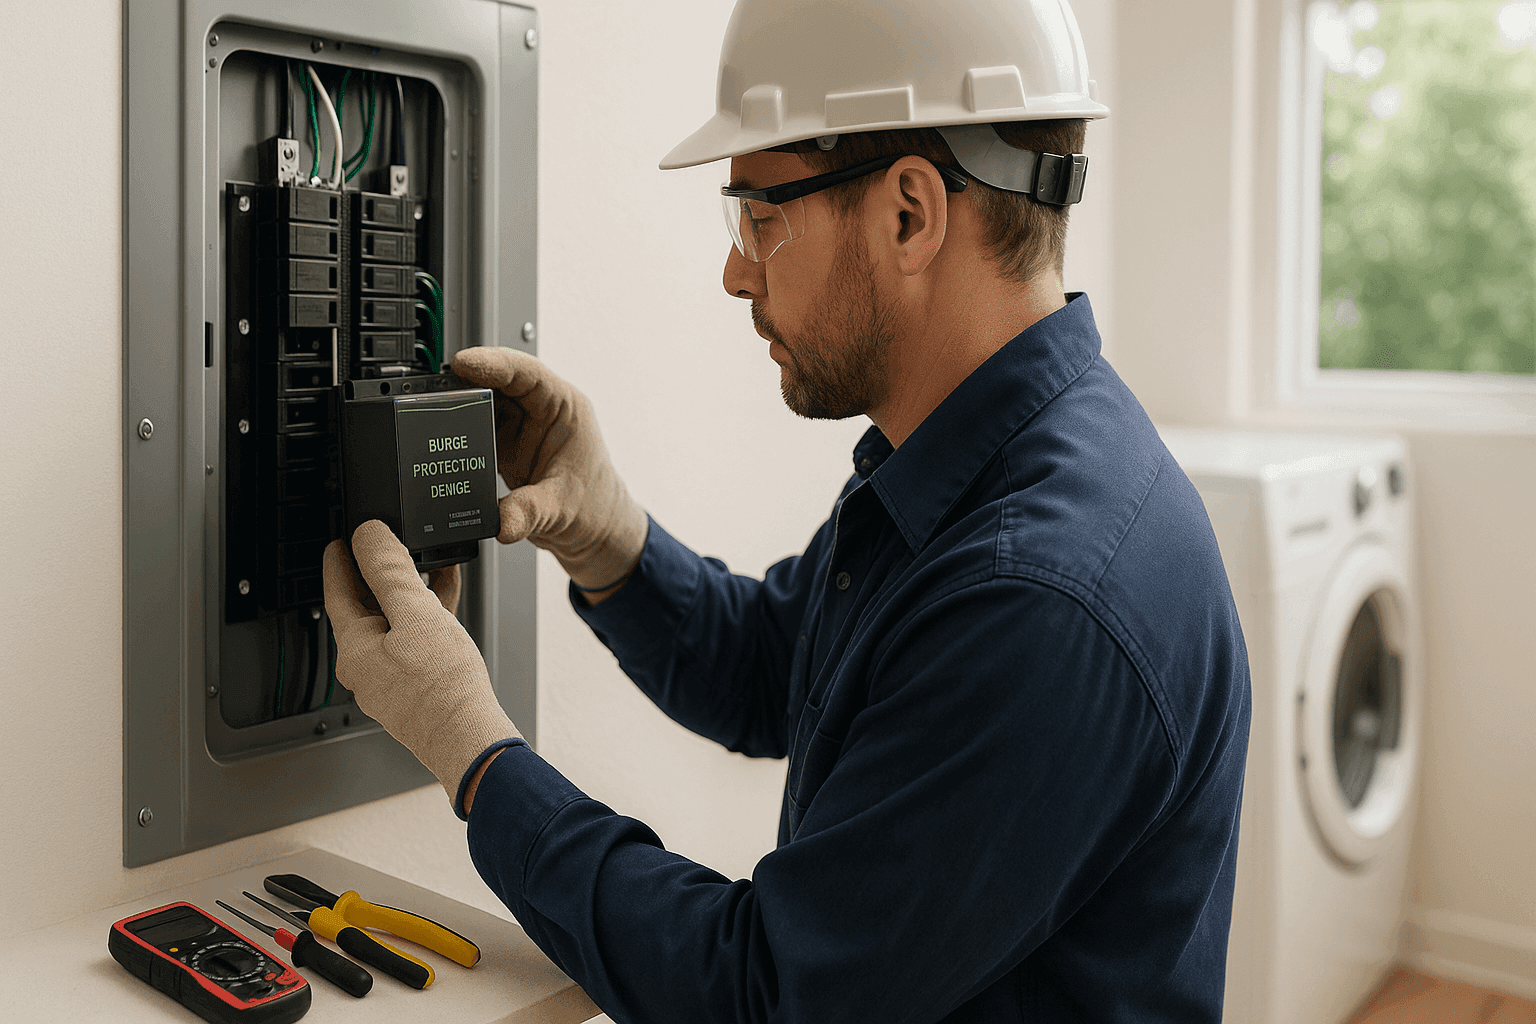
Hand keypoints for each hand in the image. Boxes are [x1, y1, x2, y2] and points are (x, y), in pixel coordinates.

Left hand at [324, 521, 519, 806]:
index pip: (336, 593)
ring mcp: (389, 682)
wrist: (469, 737)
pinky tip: (447, 606)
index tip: (339, 541)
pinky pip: (412, 644)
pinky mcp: (413, 690)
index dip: (339, 561)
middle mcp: (365, 668)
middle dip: (377, 575)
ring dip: (408, 596)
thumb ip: (389, 570)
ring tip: (427, 569)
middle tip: (385, 548)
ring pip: (392, 626)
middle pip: (364, 609)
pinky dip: (425, 620)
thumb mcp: (415, 613)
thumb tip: (368, 536)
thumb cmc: (442, 688)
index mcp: (353, 650)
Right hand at [452, 346, 647, 595]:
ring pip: (484, 400)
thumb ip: (529, 513)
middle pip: (498, 381)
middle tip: (434, 390)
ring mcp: (520, 424)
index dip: (493, 363)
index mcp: (564, 407)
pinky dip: (459, 428)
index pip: (527, 373)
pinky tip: (441, 435)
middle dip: (466, 381)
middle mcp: (540, 409)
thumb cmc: (594, 506)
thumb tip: (500, 521)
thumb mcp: (562, 510)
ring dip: (459, 404)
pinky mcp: (504, 442)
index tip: (463, 363)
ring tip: (431, 411)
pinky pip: (477, 424)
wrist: (594, 528)